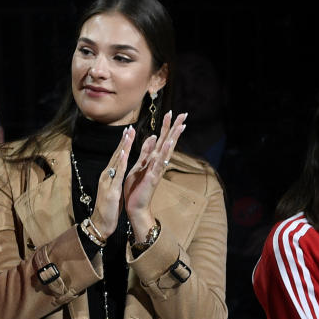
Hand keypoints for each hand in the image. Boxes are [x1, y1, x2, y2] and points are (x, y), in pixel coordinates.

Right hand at [88, 126, 135, 238]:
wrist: (101, 223)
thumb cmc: (108, 208)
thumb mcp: (113, 189)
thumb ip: (115, 178)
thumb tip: (119, 169)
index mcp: (109, 175)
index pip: (117, 157)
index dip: (123, 144)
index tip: (129, 132)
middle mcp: (107, 175)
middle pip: (116, 155)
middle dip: (124, 141)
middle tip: (129, 127)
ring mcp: (108, 181)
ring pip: (117, 161)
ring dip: (123, 147)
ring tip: (128, 135)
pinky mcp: (111, 189)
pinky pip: (117, 174)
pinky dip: (120, 162)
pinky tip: (124, 153)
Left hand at [124, 111, 186, 233]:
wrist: (135, 206)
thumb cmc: (136, 187)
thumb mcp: (139, 166)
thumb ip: (145, 152)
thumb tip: (152, 137)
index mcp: (152, 159)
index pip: (161, 139)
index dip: (166, 126)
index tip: (172, 112)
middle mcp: (157, 163)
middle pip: (168, 142)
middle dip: (174, 128)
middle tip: (183, 113)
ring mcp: (157, 170)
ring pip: (166, 151)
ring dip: (173, 138)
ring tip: (180, 125)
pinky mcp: (153, 178)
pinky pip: (159, 164)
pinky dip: (163, 154)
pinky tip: (167, 144)